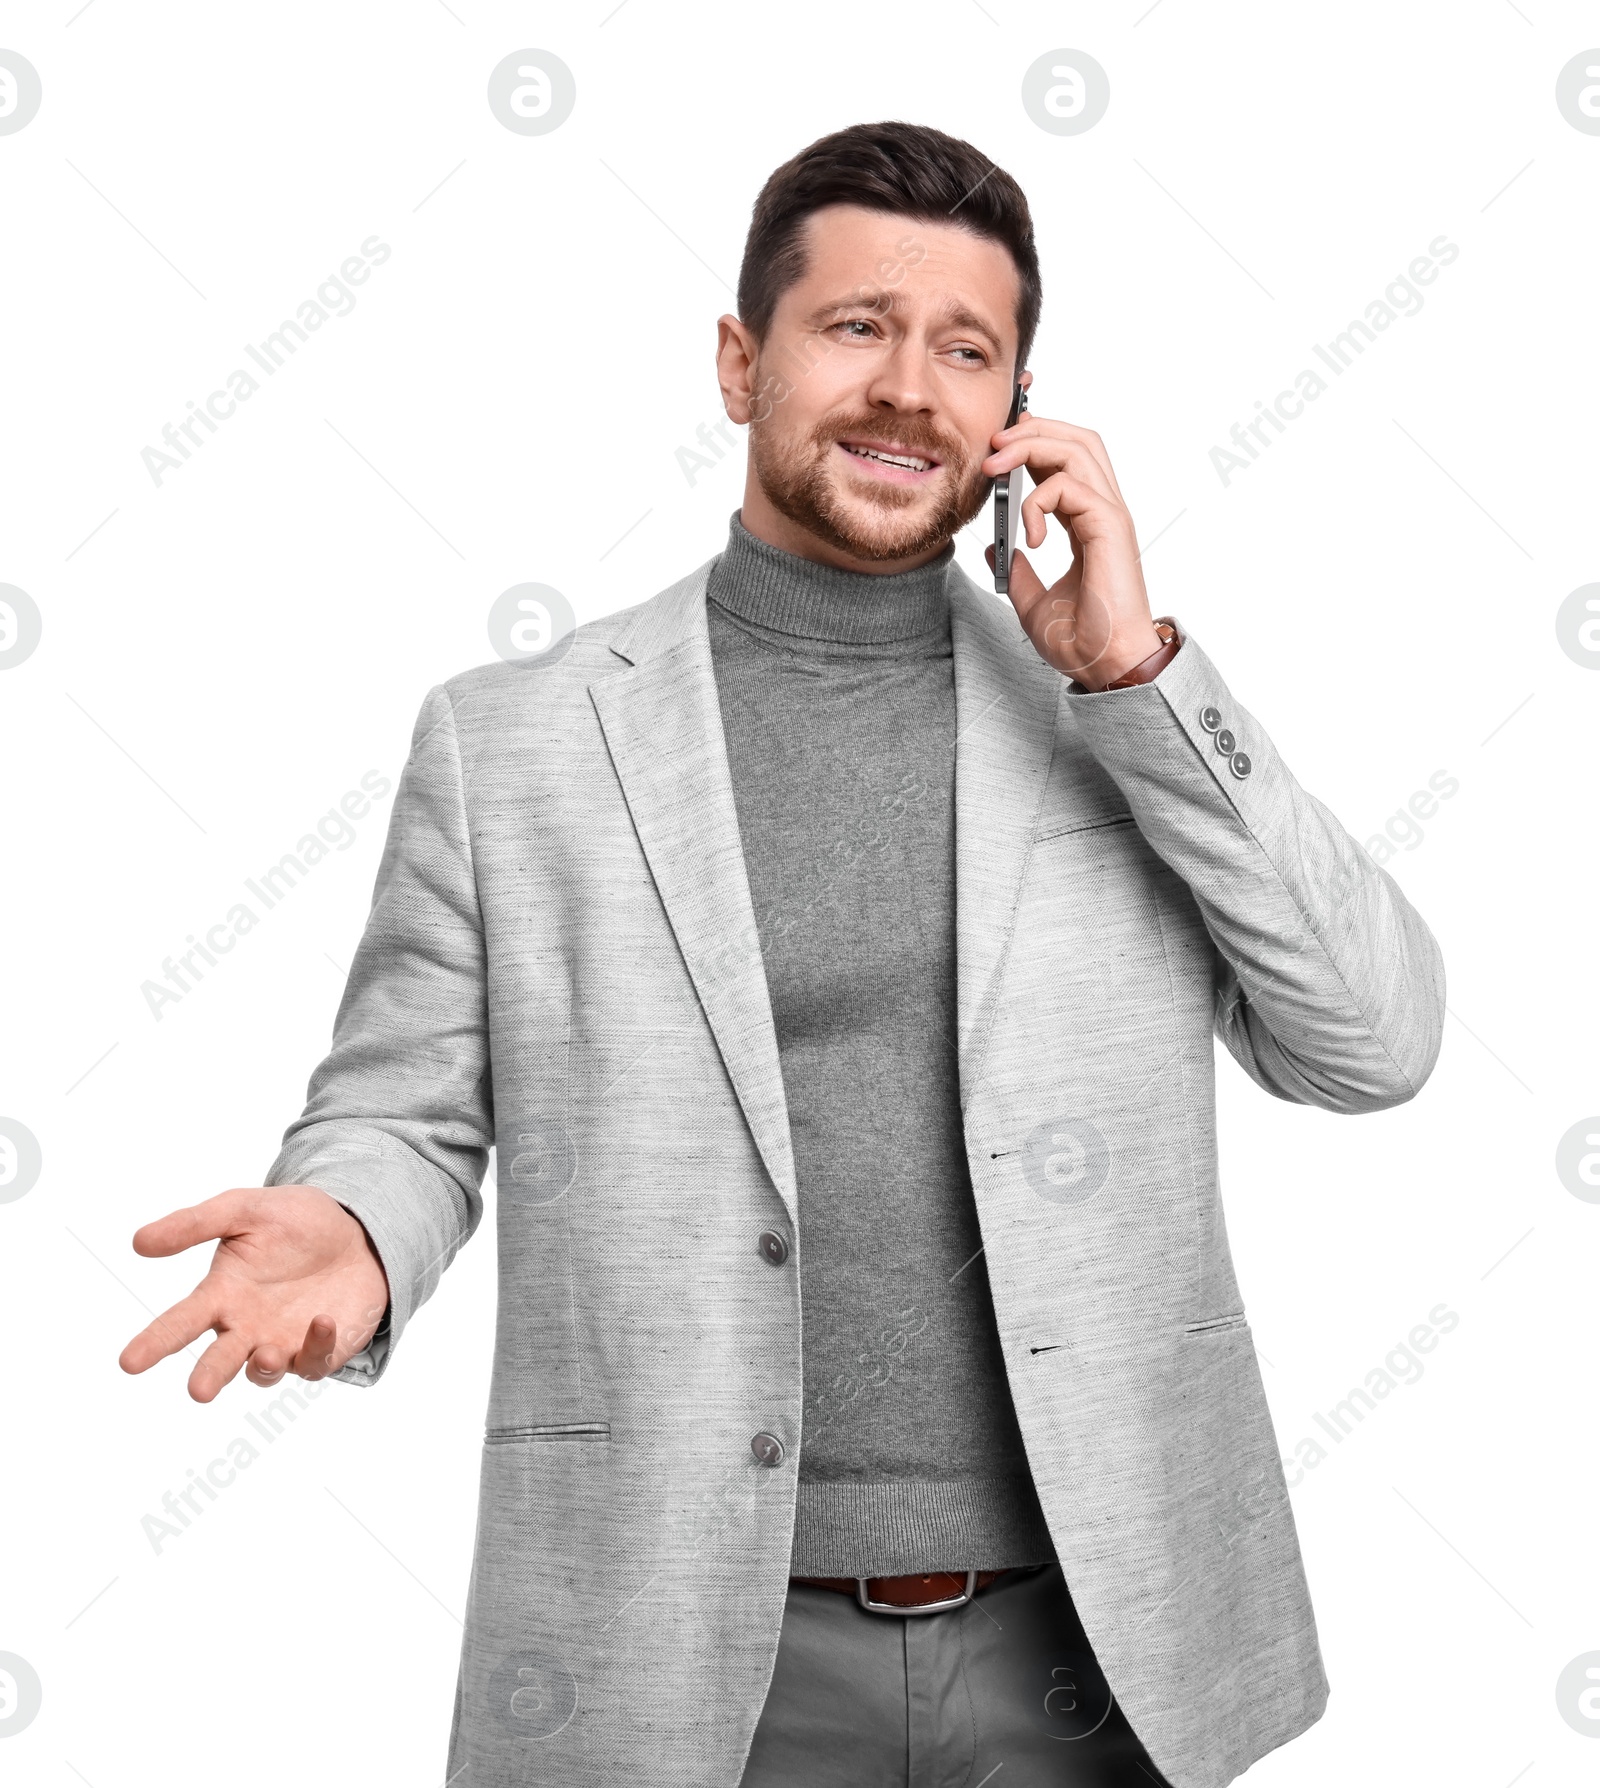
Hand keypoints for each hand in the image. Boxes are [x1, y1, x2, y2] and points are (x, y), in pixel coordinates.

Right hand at [119, 1186, 389, 1402]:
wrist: (355, 1229)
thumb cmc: (293, 1221)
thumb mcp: (244, 1210)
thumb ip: (194, 1224)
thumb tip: (138, 1242)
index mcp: (222, 1295)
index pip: (180, 1323)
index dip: (155, 1342)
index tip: (128, 1362)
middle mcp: (246, 1327)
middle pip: (219, 1360)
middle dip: (209, 1375)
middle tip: (198, 1390)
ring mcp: (283, 1342)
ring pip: (264, 1371)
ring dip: (264, 1367)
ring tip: (266, 1354)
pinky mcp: (321, 1349)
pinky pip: (314, 1361)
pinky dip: (317, 1347)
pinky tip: (322, 1320)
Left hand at [982, 412, 1162, 689]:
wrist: (1105, 665)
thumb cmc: (1082, 640)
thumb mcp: (1031, 602)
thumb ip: (1016, 572)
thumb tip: (994, 551)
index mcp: (1088, 524)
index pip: (1066, 462)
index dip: (1035, 444)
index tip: (997, 448)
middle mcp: (1103, 512)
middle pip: (1078, 440)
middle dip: (1034, 429)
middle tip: (993, 442)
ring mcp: (1110, 516)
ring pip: (1079, 449)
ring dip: (1032, 446)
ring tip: (996, 465)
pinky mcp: (1111, 527)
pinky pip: (1071, 488)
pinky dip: (1039, 501)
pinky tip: (1029, 535)